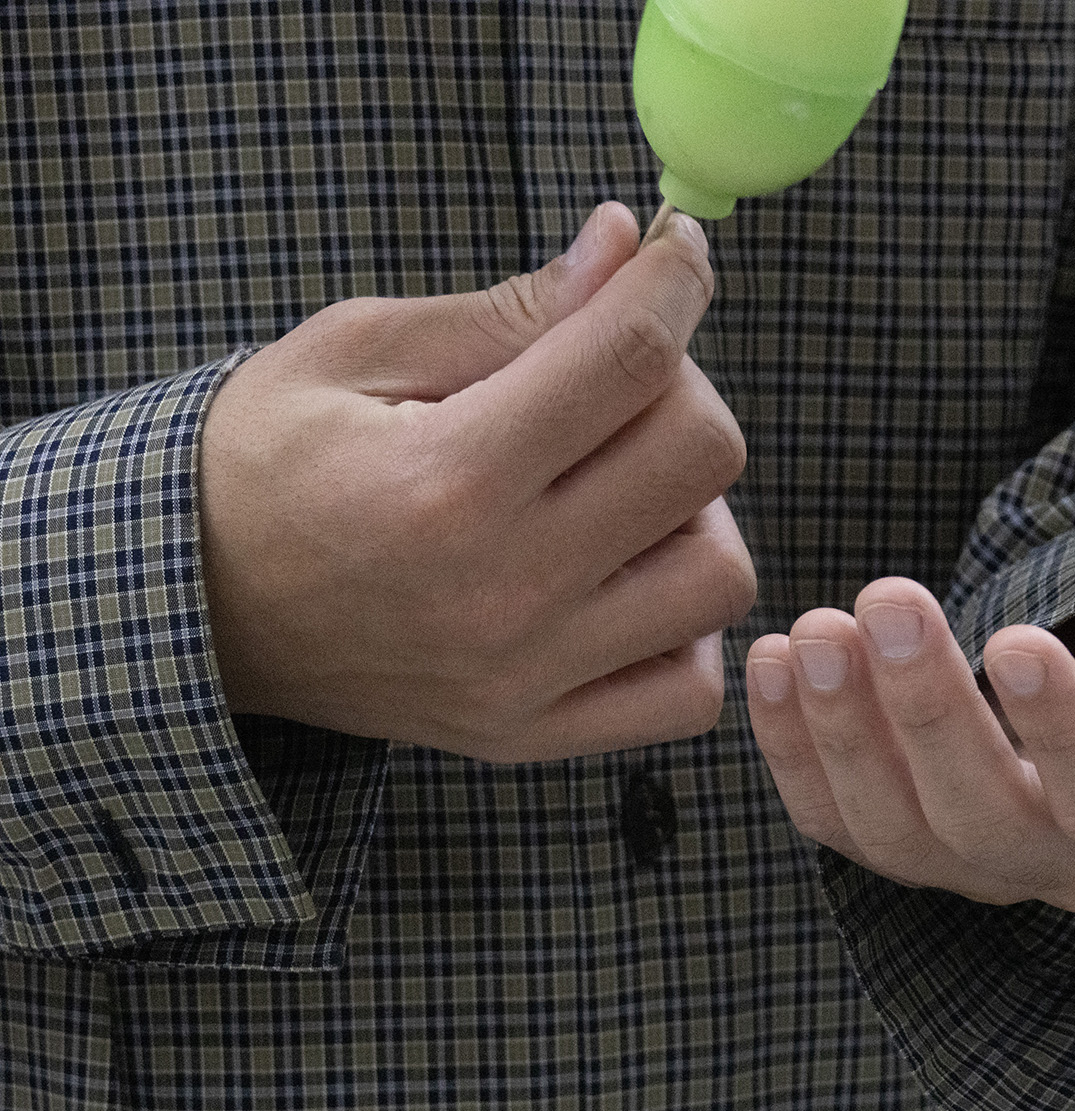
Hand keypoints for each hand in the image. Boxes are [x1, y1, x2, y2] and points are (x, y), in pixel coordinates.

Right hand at [199, 202, 755, 761]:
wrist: (190, 607)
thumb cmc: (266, 462)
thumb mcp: (357, 351)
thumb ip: (509, 308)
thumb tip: (629, 245)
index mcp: (447, 476)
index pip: (629, 359)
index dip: (676, 281)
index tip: (677, 252)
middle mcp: (500, 588)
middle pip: (702, 457)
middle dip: (682, 387)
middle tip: (619, 379)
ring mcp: (524, 676)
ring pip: (719, 576)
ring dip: (694, 512)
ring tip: (619, 489)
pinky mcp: (531, 735)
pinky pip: (687, 692)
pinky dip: (686, 627)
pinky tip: (629, 581)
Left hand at [746, 561, 1074, 911]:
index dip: (1065, 732)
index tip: (1017, 639)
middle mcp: (1074, 866)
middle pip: (986, 821)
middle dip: (926, 712)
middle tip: (885, 602)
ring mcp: (982, 866)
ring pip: (898, 836)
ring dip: (843, 735)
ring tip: (813, 631)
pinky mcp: (909, 845)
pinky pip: (837, 826)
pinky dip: (793, 755)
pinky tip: (770, 665)